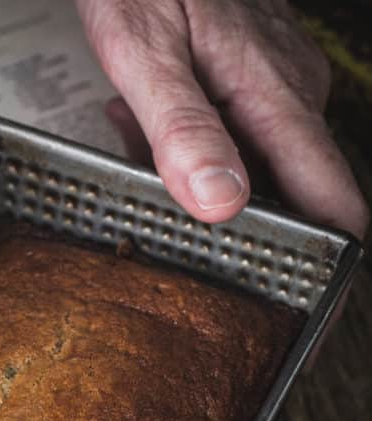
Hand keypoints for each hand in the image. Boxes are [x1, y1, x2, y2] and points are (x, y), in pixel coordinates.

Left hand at [76, 0, 368, 239]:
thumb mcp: (145, 54)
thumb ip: (181, 131)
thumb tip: (221, 203)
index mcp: (276, 100)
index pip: (333, 205)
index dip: (324, 268)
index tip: (306, 315)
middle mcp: (292, 93)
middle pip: (288, 195)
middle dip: (230, 222)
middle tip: (167, 213)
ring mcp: (279, 81)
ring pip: (254, 165)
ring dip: (198, 178)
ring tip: (140, 144)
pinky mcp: (257, 72)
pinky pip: (237, 131)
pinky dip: (191, 143)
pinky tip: (146, 120)